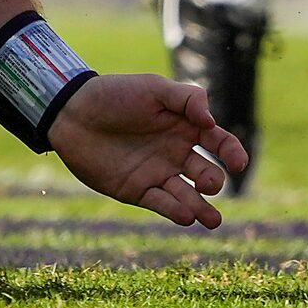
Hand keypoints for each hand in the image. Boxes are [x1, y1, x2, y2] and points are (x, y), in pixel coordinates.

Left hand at [47, 72, 247, 228]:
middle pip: (208, 174)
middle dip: (213, 181)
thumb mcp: (151, 88)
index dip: (233, 153)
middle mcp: (176, 153)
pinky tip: (184, 215)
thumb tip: (211, 121)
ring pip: (190, 196)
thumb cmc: (112, 95)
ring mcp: (159, 173)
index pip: (219, 143)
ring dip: (202, 208)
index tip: (237, 162)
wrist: (70, 113)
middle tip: (206, 182)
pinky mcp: (138, 190)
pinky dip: (176, 211)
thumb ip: (185, 99)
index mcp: (185, 126)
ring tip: (211, 219)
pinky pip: (163, 204)